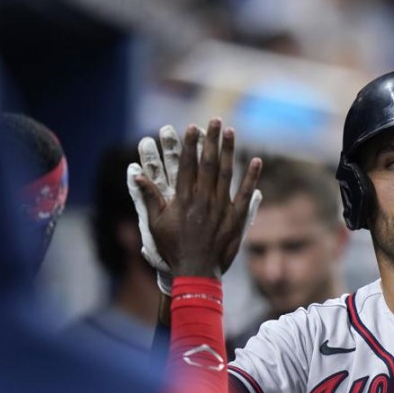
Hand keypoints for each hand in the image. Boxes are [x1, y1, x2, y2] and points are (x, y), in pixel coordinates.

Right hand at [132, 119, 262, 278]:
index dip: (190, 144)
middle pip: (208, 163)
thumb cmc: (173, 249)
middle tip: (215, 120)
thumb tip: (136, 175)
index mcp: (184, 199)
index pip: (187, 165)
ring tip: (231, 132)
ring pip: (226, 173)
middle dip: (211, 140)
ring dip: (229, 151)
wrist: (196, 272)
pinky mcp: (235, 218)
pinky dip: (251, 177)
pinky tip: (256, 161)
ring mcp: (221, 208)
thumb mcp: (156, 224)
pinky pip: (245, 194)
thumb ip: (149, 198)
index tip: (193, 127)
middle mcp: (203, 199)